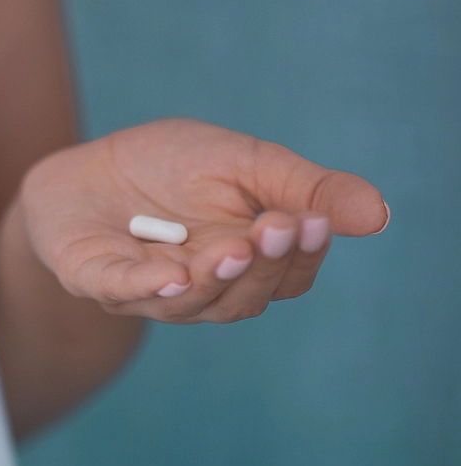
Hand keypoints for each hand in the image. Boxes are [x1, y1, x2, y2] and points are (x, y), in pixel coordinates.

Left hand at [20, 118, 388, 322]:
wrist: (85, 168)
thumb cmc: (169, 167)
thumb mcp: (244, 162)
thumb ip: (304, 188)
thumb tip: (379, 214)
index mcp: (242, 265)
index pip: (286, 278)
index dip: (302, 256)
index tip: (314, 221)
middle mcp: (200, 289)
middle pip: (243, 298)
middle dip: (262, 265)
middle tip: (278, 229)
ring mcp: (146, 291)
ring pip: (190, 302)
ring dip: (215, 278)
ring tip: (234, 247)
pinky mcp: (93, 278)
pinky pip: (122, 290)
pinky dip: (148, 285)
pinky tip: (173, 274)